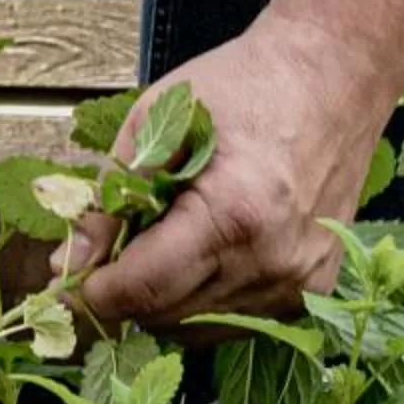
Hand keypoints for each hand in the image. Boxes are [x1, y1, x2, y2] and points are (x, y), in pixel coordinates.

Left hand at [64, 18, 399, 332]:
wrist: (335, 75)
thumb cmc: (247, 85)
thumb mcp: (160, 118)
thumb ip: (112, 195)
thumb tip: (70, 261)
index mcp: (234, 215)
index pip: (142, 289)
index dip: (94, 291)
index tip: (68, 277)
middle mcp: (273, 262)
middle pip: (165, 316)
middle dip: (126, 291)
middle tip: (113, 248)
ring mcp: (299, 283)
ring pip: (198, 327)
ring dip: (166, 297)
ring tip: (167, 239)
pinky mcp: (314, 290)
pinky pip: (236, 320)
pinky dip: (206, 297)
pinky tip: (206, 250)